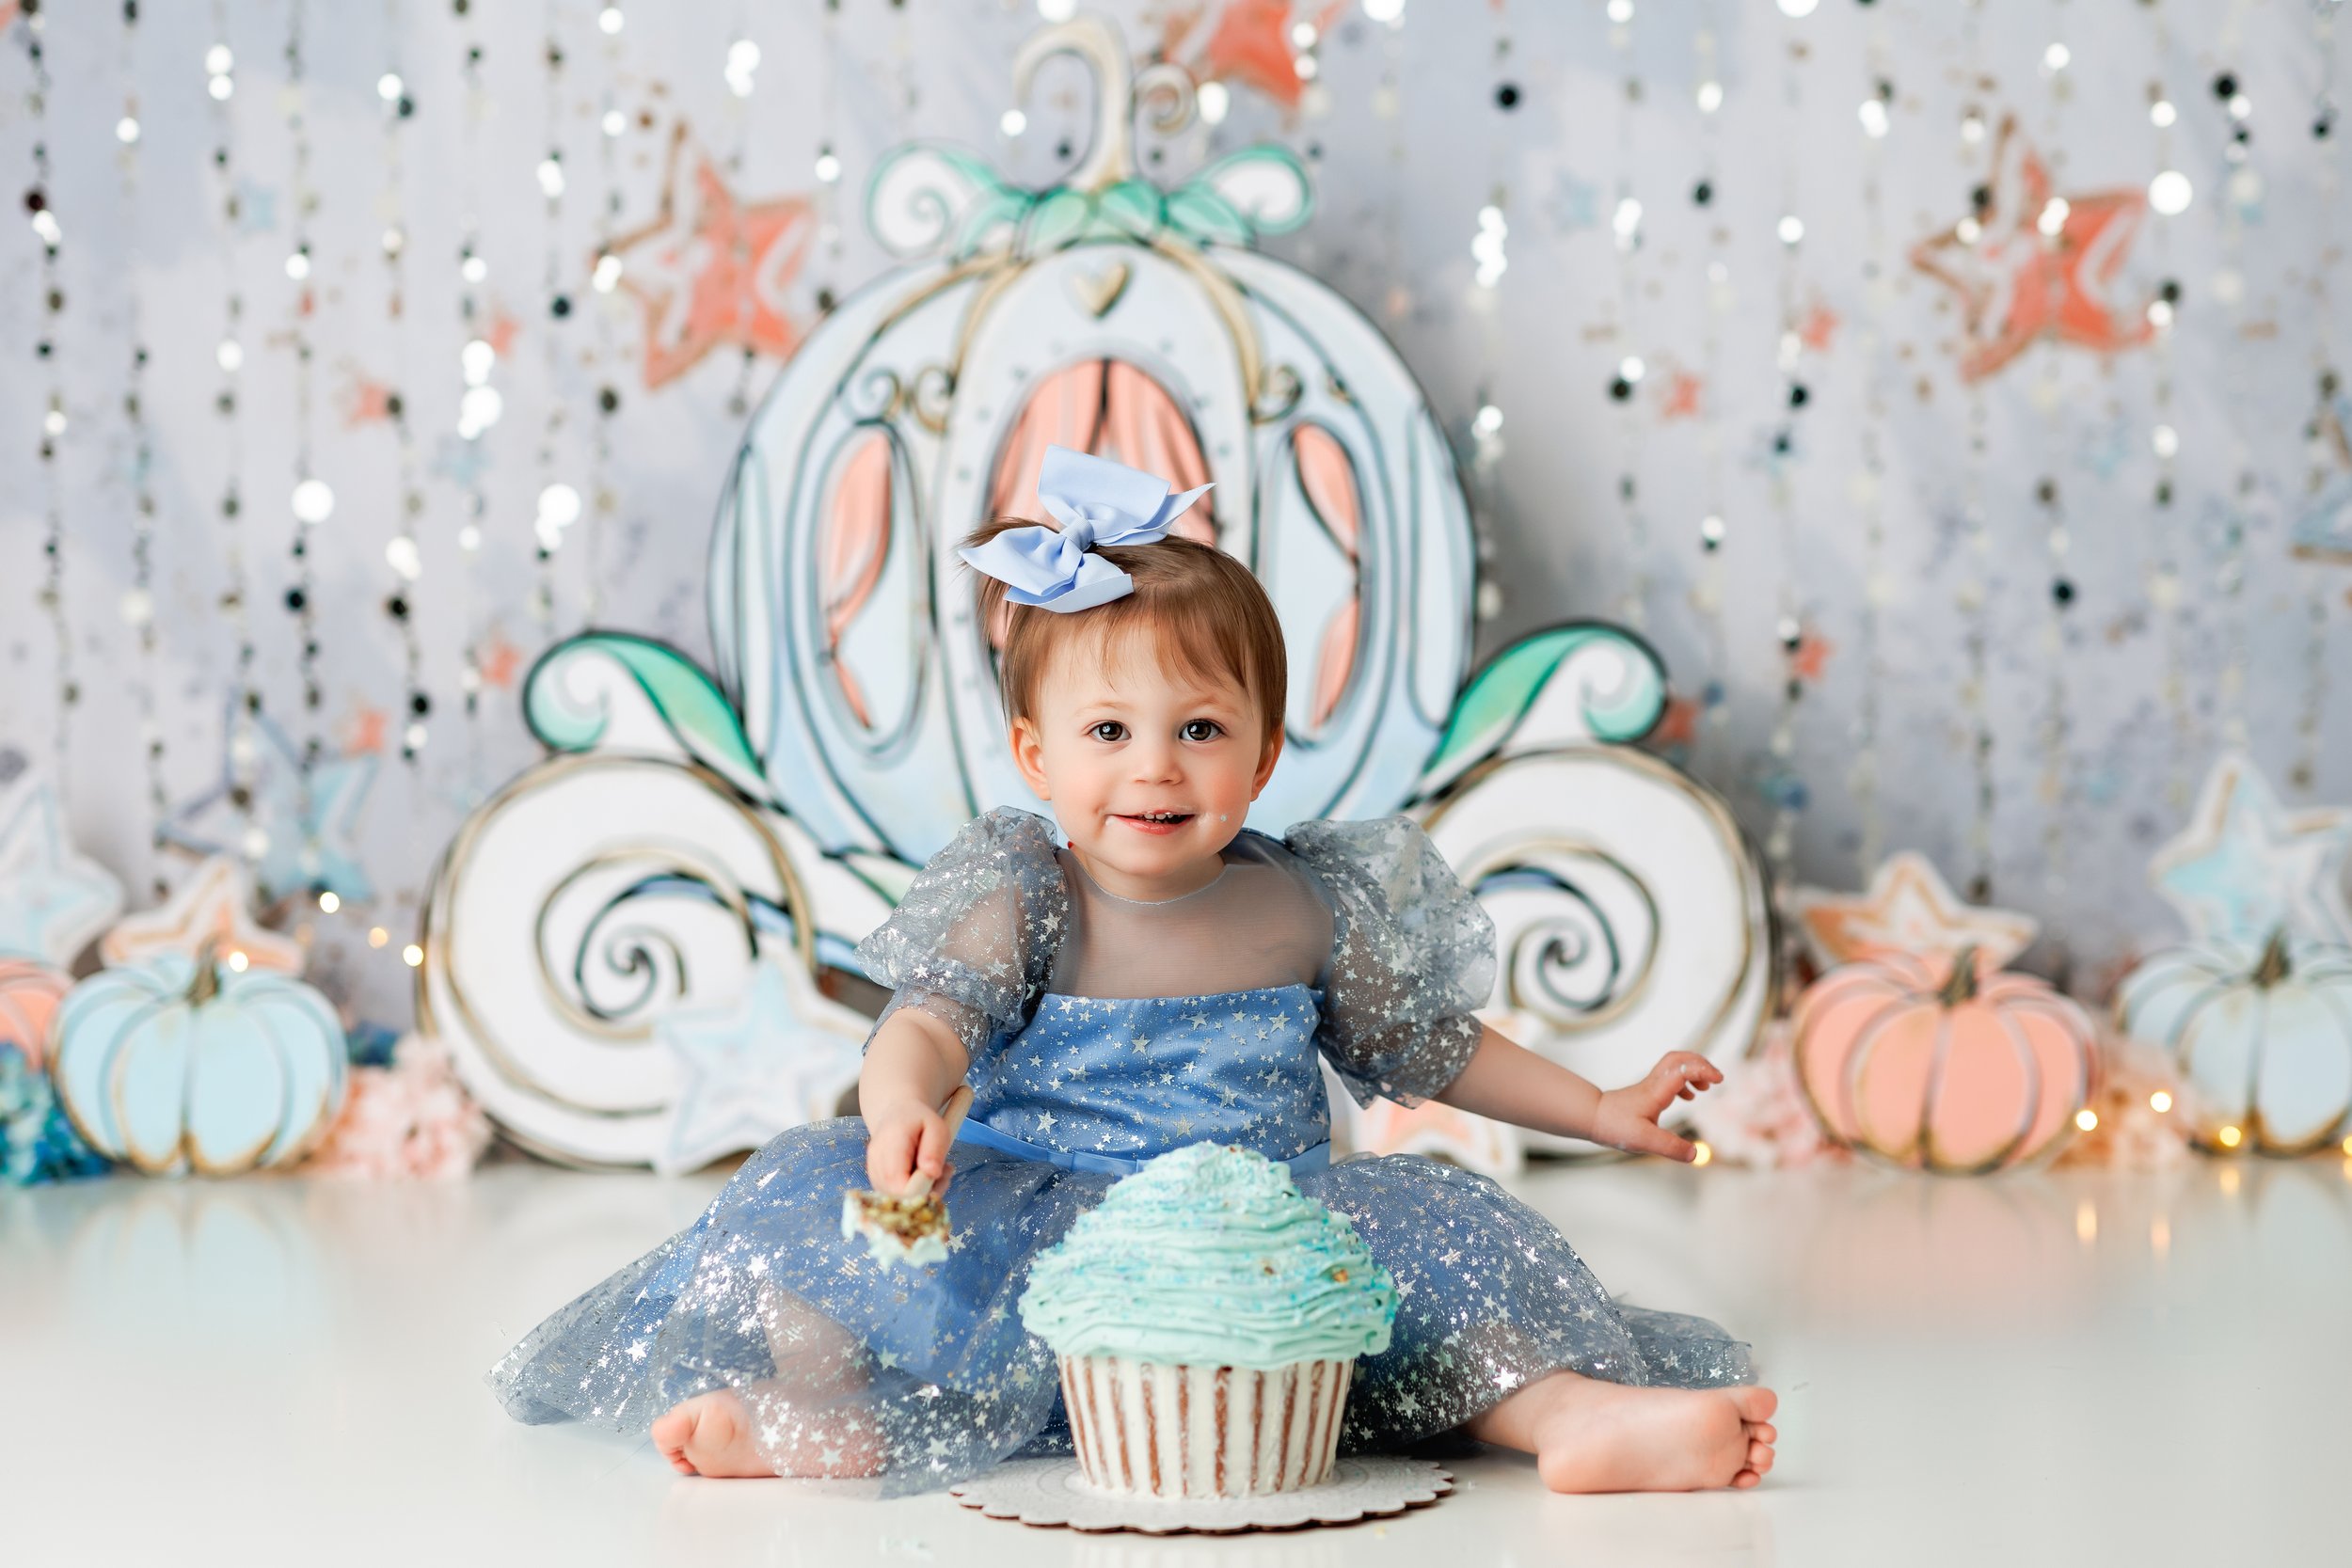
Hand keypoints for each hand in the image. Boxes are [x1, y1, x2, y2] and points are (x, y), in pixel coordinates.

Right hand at [863, 1096, 955, 1196]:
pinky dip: (914, 1192)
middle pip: (899, 1198)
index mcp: (890, 1145)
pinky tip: (923, 1175)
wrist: (897, 1115)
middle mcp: (876, 1162)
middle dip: (926, 1192)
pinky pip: (897, 1198)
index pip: (900, 1186)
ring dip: (923, 1192)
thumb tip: (932, 1173)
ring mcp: (873, 1174)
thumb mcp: (936, 1127)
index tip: (937, 1174)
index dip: (922, 1189)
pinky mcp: (876, 1182)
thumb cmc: (919, 1120)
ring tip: (934, 1169)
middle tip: (943, 1171)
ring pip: (899, 1201)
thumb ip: (934, 1149)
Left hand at [1591, 1052, 1723, 1161]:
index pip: (1682, 1070)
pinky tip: (1688, 1097)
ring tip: (1705, 1089)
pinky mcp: (1647, 1091)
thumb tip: (1695, 1154)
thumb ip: (1670, 1147)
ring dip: (1693, 1071)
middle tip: (1716, 1078)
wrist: (1593, 1117)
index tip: (1718, 1080)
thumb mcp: (1644, 1141)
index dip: (1703, 1071)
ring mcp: (1650, 1086)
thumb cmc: (1614, 1126)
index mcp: (1656, 1091)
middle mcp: (1654, 1084)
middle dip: (1701, 1064)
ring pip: (1674, 1065)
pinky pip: (1669, 1077)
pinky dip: (1684, 1081)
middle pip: (1679, 1059)